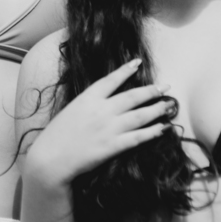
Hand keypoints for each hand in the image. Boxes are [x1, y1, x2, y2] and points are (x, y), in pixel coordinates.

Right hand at [26, 58, 172, 187]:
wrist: (51, 158)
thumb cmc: (56, 136)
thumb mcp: (71, 111)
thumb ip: (88, 105)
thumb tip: (104, 102)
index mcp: (88, 98)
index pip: (111, 80)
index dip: (125, 70)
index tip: (137, 63)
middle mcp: (102, 110)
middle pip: (132, 97)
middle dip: (151, 91)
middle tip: (165, 87)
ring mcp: (109, 128)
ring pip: (140, 115)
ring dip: (157, 110)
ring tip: (169, 106)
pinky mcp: (113, 146)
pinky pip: (138, 137)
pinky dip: (152, 132)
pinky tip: (163, 128)